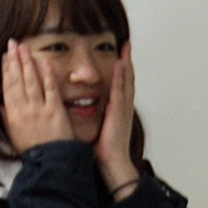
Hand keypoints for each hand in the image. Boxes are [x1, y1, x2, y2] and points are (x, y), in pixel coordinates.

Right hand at [1, 40, 74, 154]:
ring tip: (24, 47)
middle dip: (14, 60)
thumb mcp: (13, 136)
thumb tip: (0, 105)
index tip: (4, 56)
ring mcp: (40, 108)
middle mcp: (24, 109)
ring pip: (31, 81)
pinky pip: (51, 89)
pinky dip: (48, 75)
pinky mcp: (55, 110)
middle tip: (12, 43)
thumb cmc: (32, 151)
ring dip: (27, 62)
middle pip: (18, 80)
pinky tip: (44, 62)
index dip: (5, 70)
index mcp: (12, 115)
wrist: (50, 161)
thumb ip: (6, 119)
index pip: (7, 87)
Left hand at [95, 41, 138, 196]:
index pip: (120, 85)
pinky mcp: (119, 112)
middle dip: (127, 61)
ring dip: (126, 63)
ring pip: (126, 81)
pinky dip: (121, 77)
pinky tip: (120, 65)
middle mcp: (123, 106)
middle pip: (127, 79)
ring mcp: (123, 108)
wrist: (112, 164)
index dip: (120, 70)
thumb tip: (81, 112)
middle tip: (126, 44)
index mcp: (117, 110)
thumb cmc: (103, 151)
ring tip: (125, 47)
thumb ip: (93, 118)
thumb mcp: (98, 129)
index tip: (119, 55)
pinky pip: (121, 90)